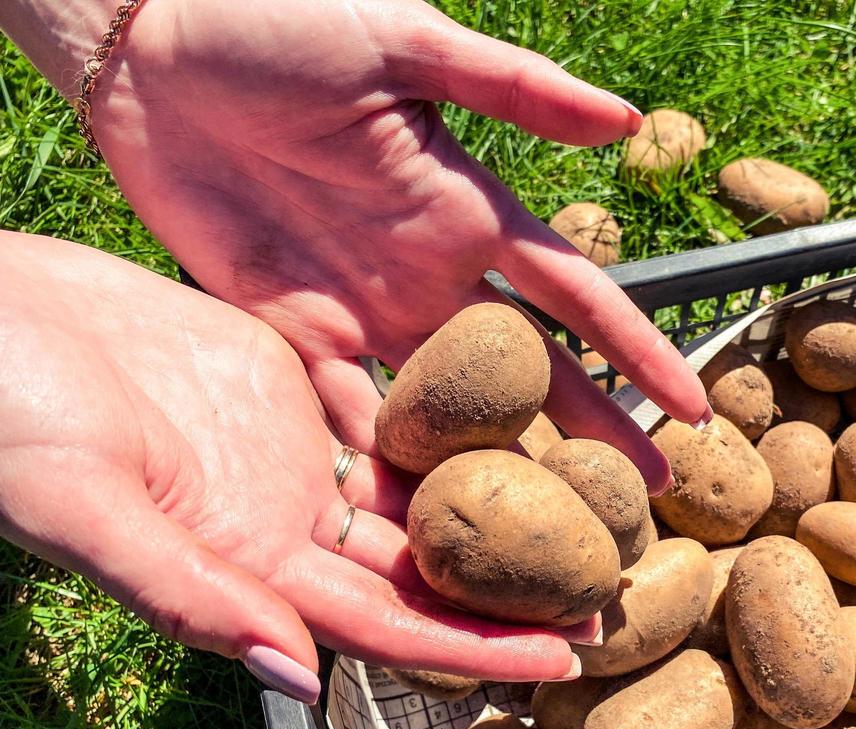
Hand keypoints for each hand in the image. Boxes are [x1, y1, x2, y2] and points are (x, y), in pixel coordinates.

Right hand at [0, 233, 589, 702]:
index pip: (388, 626)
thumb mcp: (83, 508)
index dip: (476, 648)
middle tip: (612, 586)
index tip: (566, 655)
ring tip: (590, 499)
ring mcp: (294, 451)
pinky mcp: (294, 378)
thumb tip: (295, 675)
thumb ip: (186, 594)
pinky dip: (454, 414)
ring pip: (420, 488)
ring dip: (497, 498)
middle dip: (513, 585)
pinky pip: (392, 406)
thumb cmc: (3, 419)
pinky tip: (523, 404)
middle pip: (425, 568)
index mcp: (249, 570)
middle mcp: (286, 522)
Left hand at [83, 0, 707, 484]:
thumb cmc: (282, 16)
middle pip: (528, 374)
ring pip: (446, 408)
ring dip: (489, 469)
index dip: (639, 354)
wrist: (150, 37)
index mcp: (473, 210)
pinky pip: (343, 409)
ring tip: (530, 539)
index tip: (693, 413)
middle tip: (633, 507)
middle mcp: (433, 274)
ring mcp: (365, 310)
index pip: (578, 297)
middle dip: (588, 438)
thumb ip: (513, 88)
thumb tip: (628, 123)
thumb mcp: (407, 41)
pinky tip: (411, 520)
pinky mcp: (290, 327)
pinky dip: (377, 464)